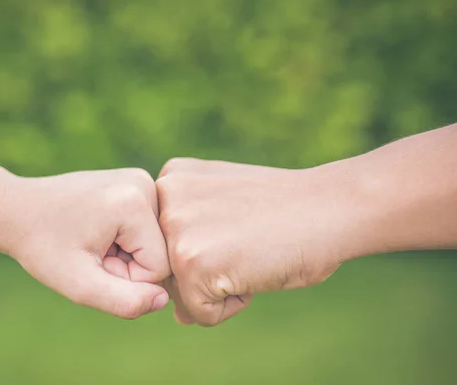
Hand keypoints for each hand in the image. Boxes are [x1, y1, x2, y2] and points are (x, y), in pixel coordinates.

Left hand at [0, 168, 170, 318]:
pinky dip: (125, 237)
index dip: (126, 278)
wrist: (16, 208)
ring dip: (126, 252)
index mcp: (134, 203)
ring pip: (155, 239)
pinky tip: (96, 230)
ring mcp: (140, 178)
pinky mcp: (134, 181)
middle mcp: (144, 182)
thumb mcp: (79, 284)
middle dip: (127, 264)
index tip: (93, 263)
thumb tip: (163, 299)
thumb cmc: (42, 246)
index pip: (159, 266)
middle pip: (160, 250)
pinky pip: (147, 225)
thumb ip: (124, 301)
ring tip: (92, 241)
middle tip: (90, 253)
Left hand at [157, 158, 351, 325]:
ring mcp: (175, 230)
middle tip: (247, 242)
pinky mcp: (190, 263)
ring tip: (250, 253)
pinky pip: (199, 313)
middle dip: (207, 273)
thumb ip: (193, 251)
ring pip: (179, 292)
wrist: (330, 206)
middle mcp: (164, 198)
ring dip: (219, 288)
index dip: (206, 247)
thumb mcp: (227, 210)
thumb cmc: (285, 208)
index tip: (237, 227)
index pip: (162, 242)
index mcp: (171, 178)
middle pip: (165, 268)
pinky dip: (232, 306)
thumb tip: (176, 314)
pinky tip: (255, 269)